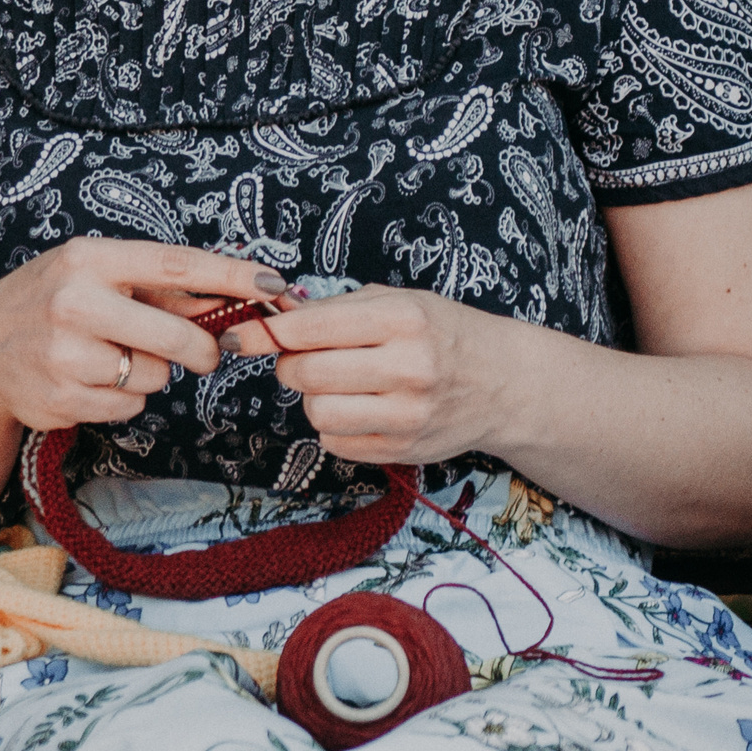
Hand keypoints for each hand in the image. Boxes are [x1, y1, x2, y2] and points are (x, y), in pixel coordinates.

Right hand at [0, 238, 301, 431]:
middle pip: (176, 337)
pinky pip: (130, 405)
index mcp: (88, 259)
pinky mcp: (63, 398)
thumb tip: (232, 298)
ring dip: (150, 373)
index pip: (174, 264)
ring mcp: (65, 354)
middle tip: (206, 354)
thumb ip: (155, 288)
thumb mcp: (93, 275)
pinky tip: (93, 381)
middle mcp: (74, 302)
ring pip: (154, 376)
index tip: (274, 284)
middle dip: (203, 350)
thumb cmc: (51, 302)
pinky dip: (124, 398)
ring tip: (114, 358)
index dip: (230, 275)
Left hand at [214, 284, 517, 465]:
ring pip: (317, 412)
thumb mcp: (398, 301)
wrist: (504, 383)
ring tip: (334, 384)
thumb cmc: (442, 333)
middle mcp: (409, 368)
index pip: (308, 327)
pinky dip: (334, 426)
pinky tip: (357, 408)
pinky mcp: (405, 449)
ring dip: (312, 398)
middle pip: (305, 372)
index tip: (246, 331)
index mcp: (403, 319)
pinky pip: (336, 443)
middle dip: (289, 364)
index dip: (268, 330)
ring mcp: (409, 414)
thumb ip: (336, 308)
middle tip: (301, 357)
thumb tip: (271, 316)